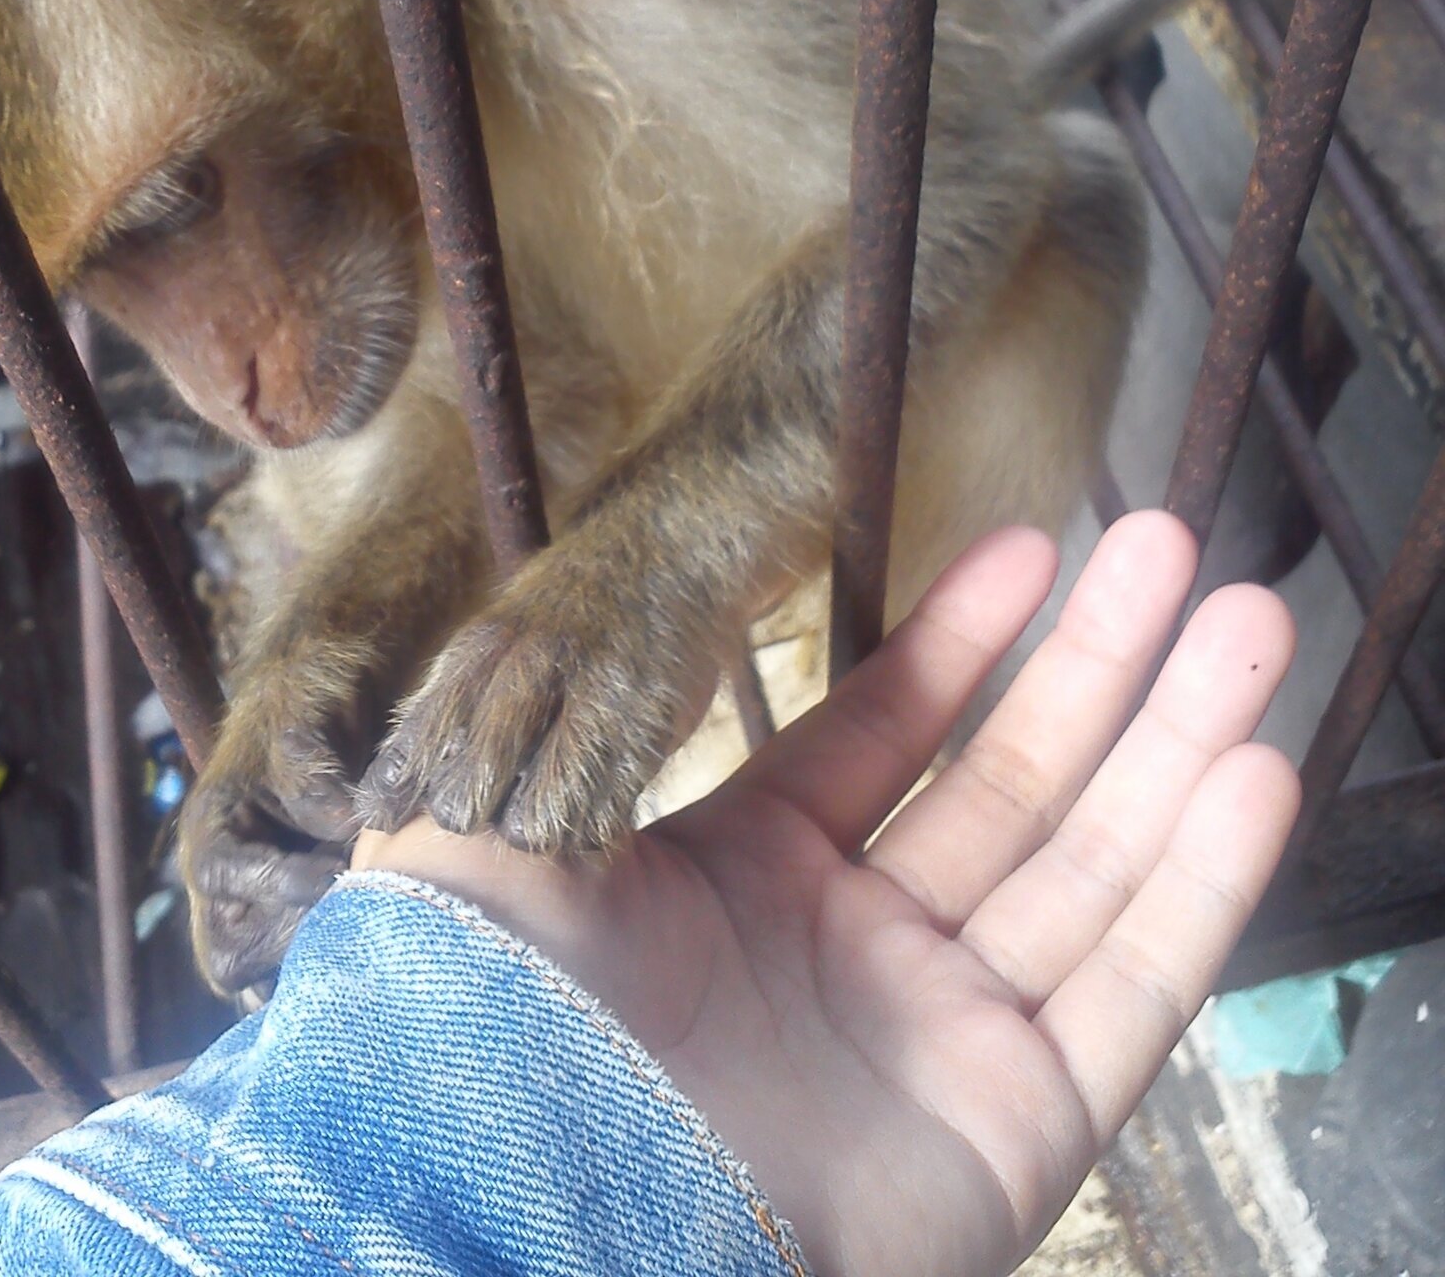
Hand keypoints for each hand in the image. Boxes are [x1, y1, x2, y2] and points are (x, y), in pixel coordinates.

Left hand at [354, 514, 1298, 1276]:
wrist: (530, 1198)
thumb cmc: (493, 1010)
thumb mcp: (496, 824)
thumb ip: (581, 713)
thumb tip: (630, 606)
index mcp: (739, 876)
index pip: (882, 733)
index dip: (961, 641)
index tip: (1035, 547)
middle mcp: (853, 949)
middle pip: (1013, 782)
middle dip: (1100, 666)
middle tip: (1178, 550)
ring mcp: (940, 1036)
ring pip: (1092, 867)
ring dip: (1178, 744)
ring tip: (1253, 623)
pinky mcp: (1015, 1128)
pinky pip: (1131, 993)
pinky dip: (1202, 889)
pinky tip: (1252, 772)